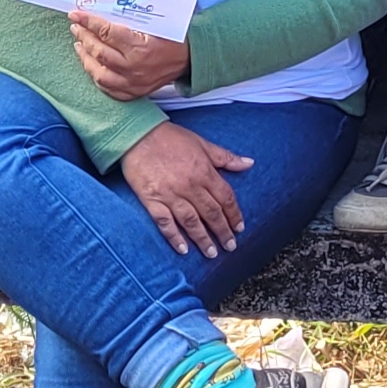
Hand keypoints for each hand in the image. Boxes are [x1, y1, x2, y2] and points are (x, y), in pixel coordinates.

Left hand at [70, 9, 190, 101]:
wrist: (188, 59)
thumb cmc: (172, 38)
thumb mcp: (153, 24)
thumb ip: (128, 20)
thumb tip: (100, 12)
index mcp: (140, 47)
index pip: (106, 32)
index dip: (89, 22)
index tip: (76, 14)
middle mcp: (134, 67)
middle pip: (99, 51)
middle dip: (84, 36)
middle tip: (76, 26)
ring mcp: (132, 83)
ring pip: (98, 73)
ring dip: (85, 57)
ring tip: (79, 45)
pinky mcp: (133, 93)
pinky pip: (108, 88)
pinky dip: (96, 76)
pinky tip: (91, 65)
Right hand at [117, 120, 252, 256]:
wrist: (137, 134)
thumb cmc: (170, 137)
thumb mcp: (202, 143)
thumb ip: (225, 157)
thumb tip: (249, 163)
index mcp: (204, 171)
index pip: (225, 198)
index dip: (234, 214)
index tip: (239, 227)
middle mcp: (190, 186)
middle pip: (211, 213)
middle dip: (223, 232)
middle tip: (230, 246)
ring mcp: (170, 194)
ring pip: (191, 222)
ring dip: (203, 239)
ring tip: (211, 253)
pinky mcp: (152, 200)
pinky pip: (165, 223)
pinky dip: (174, 237)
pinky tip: (183, 249)